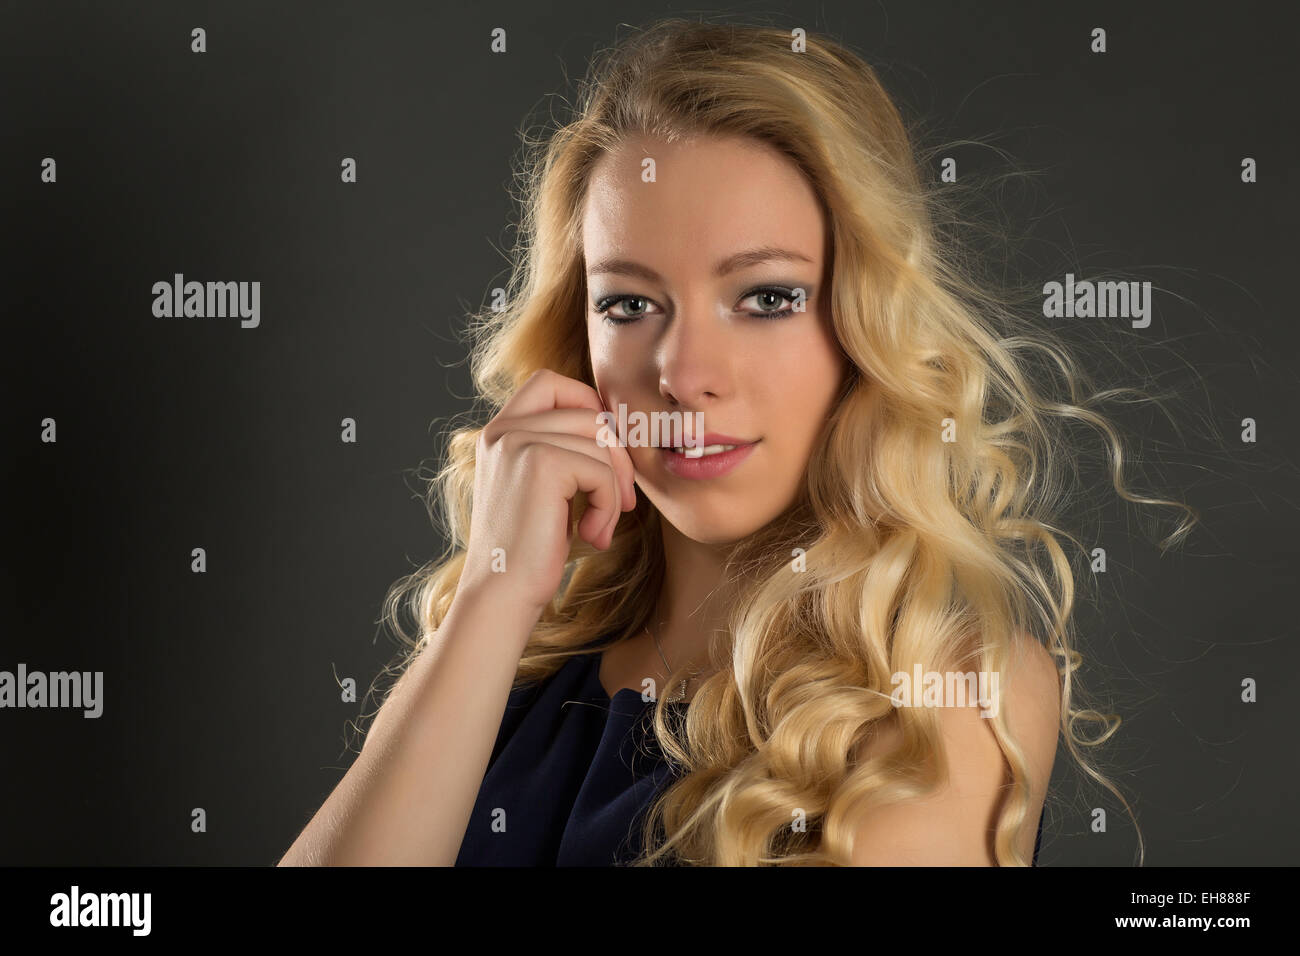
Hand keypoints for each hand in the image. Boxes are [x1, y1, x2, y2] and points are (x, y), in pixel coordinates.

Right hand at [457, 368, 636, 614]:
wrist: (502, 594)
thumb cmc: (530, 550)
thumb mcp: (546, 489)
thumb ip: (565, 450)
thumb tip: (618, 428)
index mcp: (499, 433)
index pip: (550, 383)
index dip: (587, 405)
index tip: (605, 454)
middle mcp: (502, 431)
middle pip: (587, 413)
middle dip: (617, 458)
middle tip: (620, 503)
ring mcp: (517, 443)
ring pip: (599, 441)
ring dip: (613, 488)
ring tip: (599, 527)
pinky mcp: (539, 462)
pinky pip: (601, 470)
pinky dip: (608, 505)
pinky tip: (592, 535)